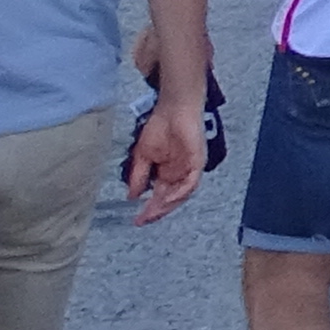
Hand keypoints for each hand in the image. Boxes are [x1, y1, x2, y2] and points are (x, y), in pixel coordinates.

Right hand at [126, 81, 205, 222]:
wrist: (173, 108)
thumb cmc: (159, 127)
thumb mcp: (142, 156)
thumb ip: (138, 176)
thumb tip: (131, 196)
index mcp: (167, 172)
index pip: (160, 196)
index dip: (150, 209)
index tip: (137, 220)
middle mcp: (179, 173)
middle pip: (171, 198)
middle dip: (157, 211)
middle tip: (143, 221)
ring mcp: (189, 168)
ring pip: (182, 193)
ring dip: (168, 205)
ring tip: (153, 213)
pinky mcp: (197, 161)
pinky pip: (191, 182)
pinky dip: (180, 192)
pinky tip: (168, 199)